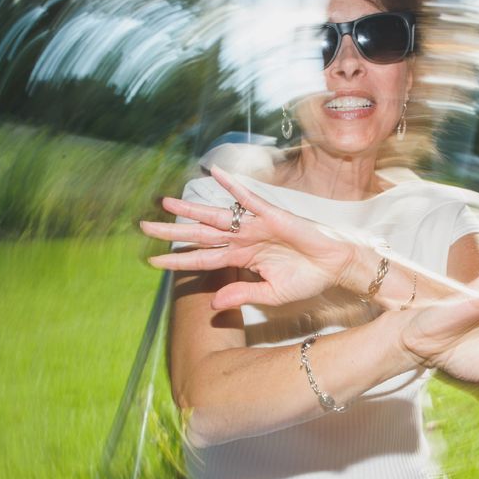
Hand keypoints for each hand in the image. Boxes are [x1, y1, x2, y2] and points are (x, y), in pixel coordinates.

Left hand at [141, 166, 354, 308]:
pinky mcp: (271, 215)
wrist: (334, 268)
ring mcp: (255, 225)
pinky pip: (248, 199)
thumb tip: (213, 304)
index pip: (202, 259)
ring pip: (216, 216)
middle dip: (172, 231)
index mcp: (241, 258)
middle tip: (144, 226)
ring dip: (190, 209)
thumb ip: (242, 295)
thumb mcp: (271, 294)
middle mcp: (242, 239)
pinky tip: (215, 174)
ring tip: (165, 203)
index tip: (152, 263)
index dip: (178, 261)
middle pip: (201, 235)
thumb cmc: (306, 279)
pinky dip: (233, 187)